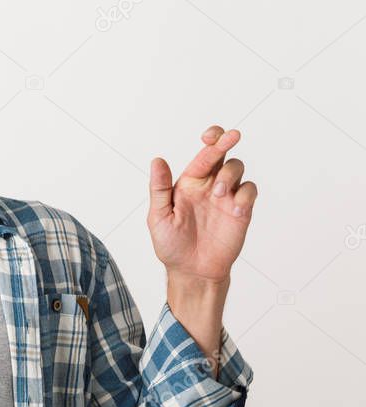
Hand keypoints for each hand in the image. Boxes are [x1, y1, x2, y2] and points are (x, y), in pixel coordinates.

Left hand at [147, 126, 258, 283]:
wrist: (192, 271)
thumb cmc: (171, 244)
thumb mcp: (159, 216)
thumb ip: (159, 188)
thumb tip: (157, 160)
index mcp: (189, 183)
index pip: (202, 155)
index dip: (210, 140)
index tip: (211, 136)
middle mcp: (209, 186)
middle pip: (222, 154)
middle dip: (226, 141)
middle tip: (232, 136)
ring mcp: (226, 197)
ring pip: (236, 169)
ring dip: (229, 174)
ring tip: (220, 192)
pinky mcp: (241, 211)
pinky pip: (249, 191)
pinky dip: (245, 195)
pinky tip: (235, 208)